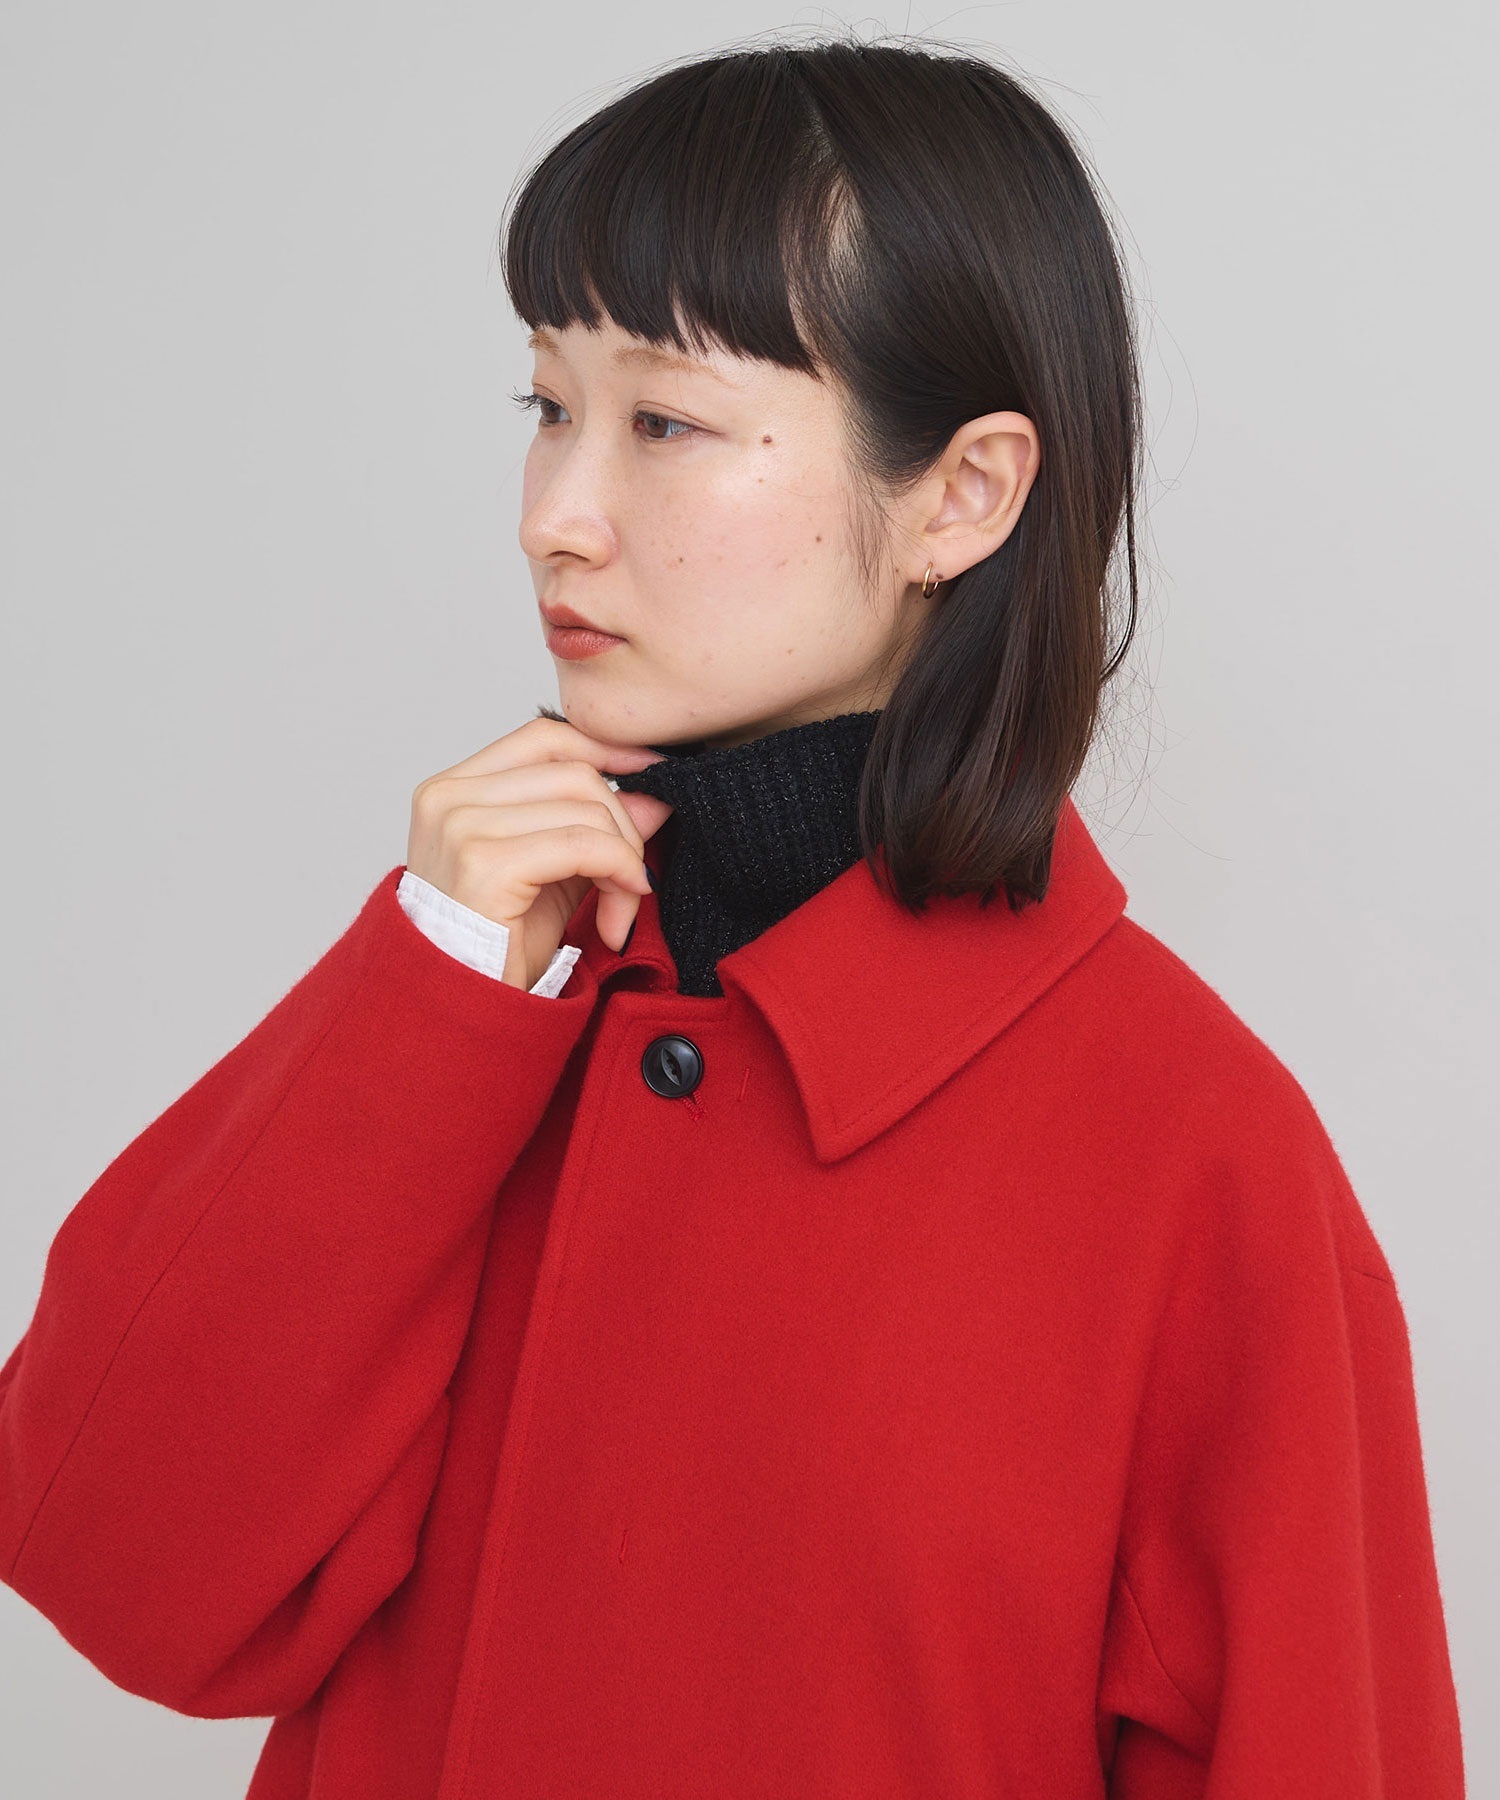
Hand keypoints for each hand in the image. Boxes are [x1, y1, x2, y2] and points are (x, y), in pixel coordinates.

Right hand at [406, 716, 674, 988]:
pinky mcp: (484, 863)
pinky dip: (617, 871)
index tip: (653, 775)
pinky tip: (616, 914)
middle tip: (635, 882)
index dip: (607, 750)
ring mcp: (461, 826)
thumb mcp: (557, 875)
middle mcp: (449, 798)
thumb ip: (595, 829)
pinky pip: (582, 844)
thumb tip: (655, 795)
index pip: (544, 737)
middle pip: (574, 772)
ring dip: (624, 860)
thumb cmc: (496, 947)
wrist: (461, 1009)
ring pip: (585, 806)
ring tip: (619, 909)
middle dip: (623, 826)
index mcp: (454, 789)